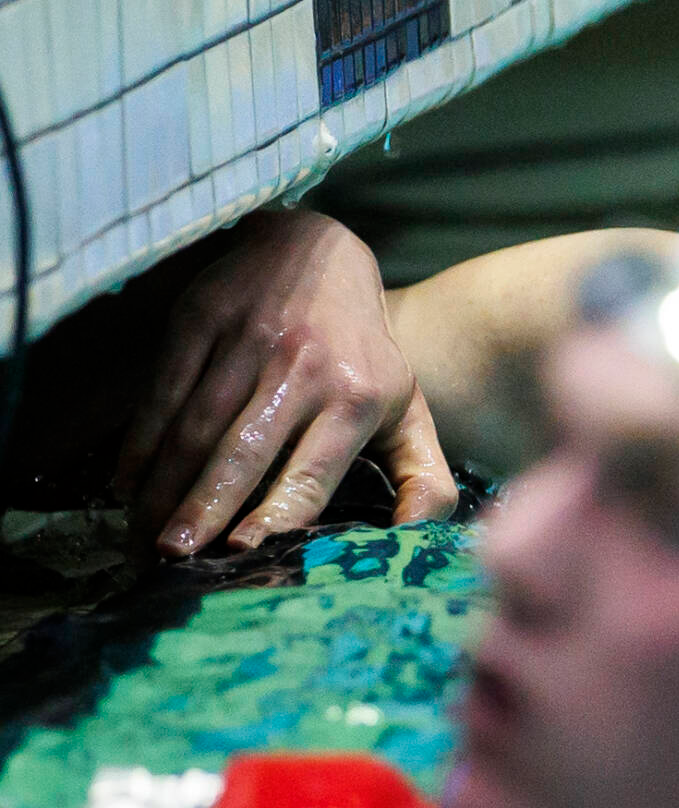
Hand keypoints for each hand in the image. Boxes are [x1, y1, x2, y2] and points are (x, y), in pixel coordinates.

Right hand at [114, 208, 458, 555]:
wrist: (316, 250)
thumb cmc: (363, 352)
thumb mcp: (407, 408)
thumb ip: (422, 478)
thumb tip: (418, 542)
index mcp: (356, 398)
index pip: (311, 470)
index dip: (274, 512)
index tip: (240, 551)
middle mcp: (302, 369)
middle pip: (242, 452)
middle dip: (201, 508)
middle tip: (169, 557)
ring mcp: (246, 342)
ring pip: (193, 428)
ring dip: (162, 487)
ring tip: (143, 535)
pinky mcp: (199, 320)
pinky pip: (161, 394)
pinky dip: (140, 444)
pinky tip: (127, 484)